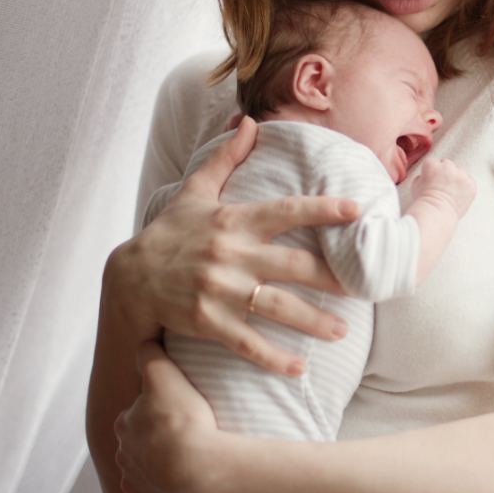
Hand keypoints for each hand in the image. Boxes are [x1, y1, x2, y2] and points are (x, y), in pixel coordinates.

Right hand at [107, 117, 359, 375]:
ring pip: (276, 308)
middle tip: (365, 288)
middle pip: (292, 266)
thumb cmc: (169, 235)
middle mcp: (231, 255)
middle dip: (331, 277)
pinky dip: (273, 358)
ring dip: (313, 322)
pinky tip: (299, 369)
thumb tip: (250, 123)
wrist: (128, 281)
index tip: (356, 211)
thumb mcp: (194, 193)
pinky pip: (247, 343)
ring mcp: (219, 291)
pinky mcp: (207, 322)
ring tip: (342, 332)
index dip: (322, 209)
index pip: (286, 211)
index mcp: (234, 221)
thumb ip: (226, 160)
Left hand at [114, 341, 224, 492]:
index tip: (175, 412)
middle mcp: (124, 458)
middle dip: (156, 443)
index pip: (136, 415)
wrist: (197, 468)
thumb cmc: (182, 419)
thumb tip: (143, 345)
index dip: (156, 412)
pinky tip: (192, 484)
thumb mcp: (164, 374)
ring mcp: (139, 486)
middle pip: (140, 446)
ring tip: (192, 462)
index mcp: (125, 426)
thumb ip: (150, 356)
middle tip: (186, 436)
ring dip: (163, 469)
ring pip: (149, 474)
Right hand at [411, 158, 475, 218]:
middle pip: (447, 164)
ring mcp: (460, 174)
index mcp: (431, 164)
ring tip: (451, 191)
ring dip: (457, 178)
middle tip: (443, 186)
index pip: (433, 162)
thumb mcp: (415, 186)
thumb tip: (425, 176)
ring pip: (460, 171)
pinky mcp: (470, 184)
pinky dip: (466, 188)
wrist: (437, 213)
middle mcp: (447, 166)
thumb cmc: (424, 202)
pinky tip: (459, 196)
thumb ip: (421, 177)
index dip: (432, 172)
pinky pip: (469, 182)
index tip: (432, 181)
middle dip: (445, 172)